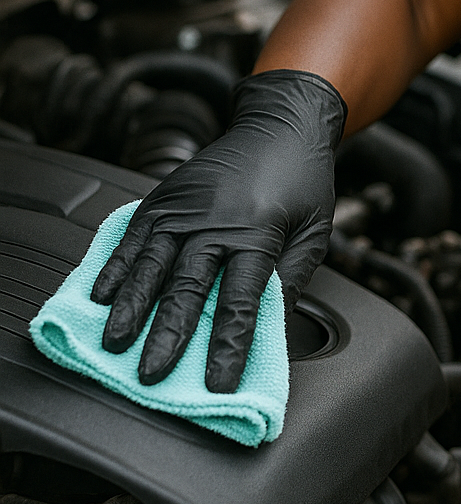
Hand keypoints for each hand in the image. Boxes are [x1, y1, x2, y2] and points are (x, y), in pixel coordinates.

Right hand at [91, 70, 345, 391]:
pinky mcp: (165, 196)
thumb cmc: (304, 180)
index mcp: (258, 233)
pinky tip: (102, 294)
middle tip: (151, 374)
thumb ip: (291, 279)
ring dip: (131, 306)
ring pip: (152, 262)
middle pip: (188, 286)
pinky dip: (116, 265)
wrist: (281, 122)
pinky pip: (135, 235)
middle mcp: (217, 220)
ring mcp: (186, 207)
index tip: (217, 381)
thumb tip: (272, 328)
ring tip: (114, 341)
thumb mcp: (315, 231)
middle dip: (168, 334)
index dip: (228, 344)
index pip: (240, 301)